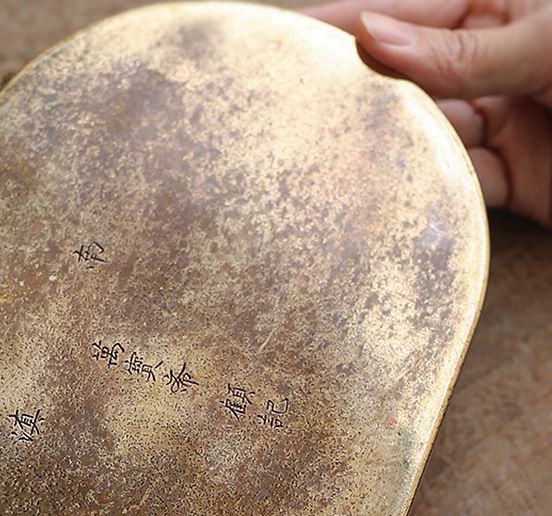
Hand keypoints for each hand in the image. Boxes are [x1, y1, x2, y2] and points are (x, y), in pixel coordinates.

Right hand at [302, 0, 551, 226]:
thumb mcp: (546, 42)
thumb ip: (461, 51)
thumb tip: (373, 37)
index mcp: (504, 8)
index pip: (407, 13)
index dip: (347, 25)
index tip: (293, 35)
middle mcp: (495, 64)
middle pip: (409, 79)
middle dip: (362, 92)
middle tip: (303, 104)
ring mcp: (503, 122)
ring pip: (427, 136)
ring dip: (391, 148)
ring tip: (338, 154)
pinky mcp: (514, 177)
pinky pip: (460, 184)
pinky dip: (433, 192)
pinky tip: (395, 192)